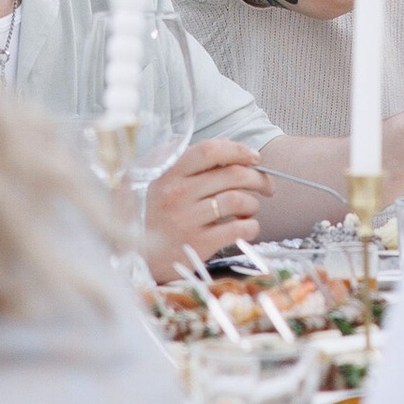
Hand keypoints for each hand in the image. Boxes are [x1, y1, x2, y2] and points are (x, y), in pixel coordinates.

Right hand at [140, 140, 272, 278]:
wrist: (137, 257)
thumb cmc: (152, 216)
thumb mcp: (156, 182)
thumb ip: (184, 162)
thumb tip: (225, 146)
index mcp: (169, 174)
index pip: (210, 150)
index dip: (238, 150)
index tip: (255, 157)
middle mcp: (177, 194)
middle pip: (232, 175)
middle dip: (258, 178)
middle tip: (266, 186)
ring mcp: (188, 220)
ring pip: (238, 200)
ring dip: (253, 204)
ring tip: (249, 209)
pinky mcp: (199, 244)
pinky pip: (238, 229)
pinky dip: (251, 226)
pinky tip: (246, 227)